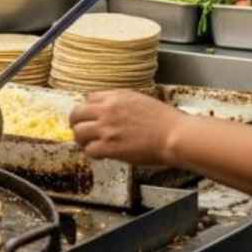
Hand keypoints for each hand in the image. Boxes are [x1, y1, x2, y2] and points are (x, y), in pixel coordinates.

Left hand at [70, 89, 184, 166]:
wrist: (175, 135)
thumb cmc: (165, 121)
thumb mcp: (140, 100)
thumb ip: (121, 103)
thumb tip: (110, 109)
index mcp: (116, 97)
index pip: (88, 98)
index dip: (88, 109)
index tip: (89, 116)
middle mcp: (107, 110)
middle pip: (77, 114)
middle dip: (76, 123)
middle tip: (80, 130)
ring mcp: (106, 128)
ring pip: (78, 132)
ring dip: (82, 140)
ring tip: (88, 144)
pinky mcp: (109, 146)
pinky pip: (89, 150)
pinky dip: (92, 153)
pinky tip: (100, 155)